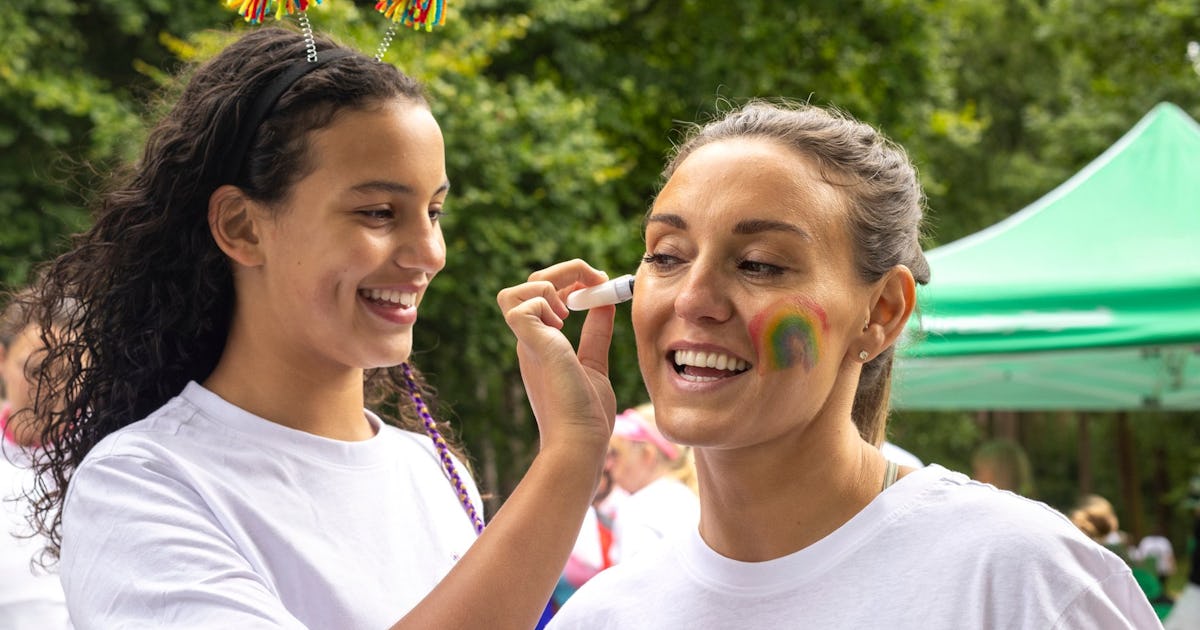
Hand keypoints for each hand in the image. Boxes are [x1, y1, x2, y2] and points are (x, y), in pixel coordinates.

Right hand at [496, 259, 616, 456]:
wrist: (580, 442)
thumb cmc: (587, 415)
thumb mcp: (594, 362)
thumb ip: (596, 333)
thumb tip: (605, 302)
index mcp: (542, 344)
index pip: (543, 296)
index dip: (571, 280)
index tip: (599, 285)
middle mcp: (529, 341)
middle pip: (529, 284)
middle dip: (565, 271)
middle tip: (595, 280)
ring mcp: (526, 343)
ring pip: (512, 292)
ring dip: (547, 284)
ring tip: (570, 307)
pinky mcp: (530, 345)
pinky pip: (519, 303)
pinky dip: (544, 300)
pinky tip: (562, 323)